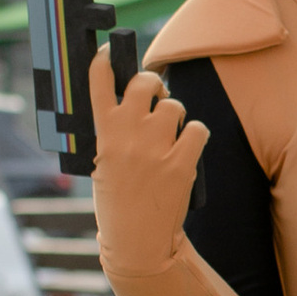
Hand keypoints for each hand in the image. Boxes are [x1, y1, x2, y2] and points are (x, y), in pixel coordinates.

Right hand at [89, 53, 207, 273]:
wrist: (137, 242)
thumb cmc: (116, 205)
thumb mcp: (101, 166)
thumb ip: (113, 135)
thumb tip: (132, 107)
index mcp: (102, 135)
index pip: (99, 83)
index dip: (104, 61)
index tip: (109, 53)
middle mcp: (128, 135)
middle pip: (144, 83)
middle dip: (153, 83)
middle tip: (156, 93)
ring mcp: (156, 148)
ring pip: (174, 106)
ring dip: (175, 113)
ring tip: (171, 131)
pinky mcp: (181, 163)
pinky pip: (197, 129)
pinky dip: (196, 134)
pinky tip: (189, 145)